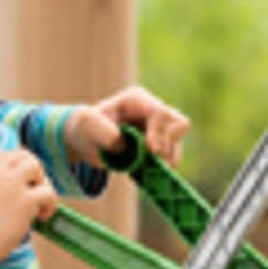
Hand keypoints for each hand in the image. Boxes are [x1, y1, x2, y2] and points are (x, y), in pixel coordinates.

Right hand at [0, 148, 57, 261]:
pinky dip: (51, 204)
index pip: (5, 155)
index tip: (19, 183)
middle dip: (32, 171)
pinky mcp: (25, 200)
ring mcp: (11, 183)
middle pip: (23, 156)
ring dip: (42, 182)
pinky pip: (48, 192)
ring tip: (38, 202)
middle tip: (33, 190)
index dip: (16, 169)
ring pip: (35, 166)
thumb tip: (15, 185)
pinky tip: (44, 217)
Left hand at [67, 86, 190, 166]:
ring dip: (167, 158)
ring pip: (178, 142)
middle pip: (179, 124)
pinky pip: (174, 155)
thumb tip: (124, 145)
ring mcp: (160, 127)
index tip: (151, 151)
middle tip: (152, 158)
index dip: (159, 133)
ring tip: (147, 166)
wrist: (89, 140)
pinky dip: (164, 165)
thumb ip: (104, 133)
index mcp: (137, 100)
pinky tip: (147, 169)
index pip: (160, 113)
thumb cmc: (88, 128)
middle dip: (168, 144)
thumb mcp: (88, 126)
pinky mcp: (161, 143)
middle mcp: (153, 111)